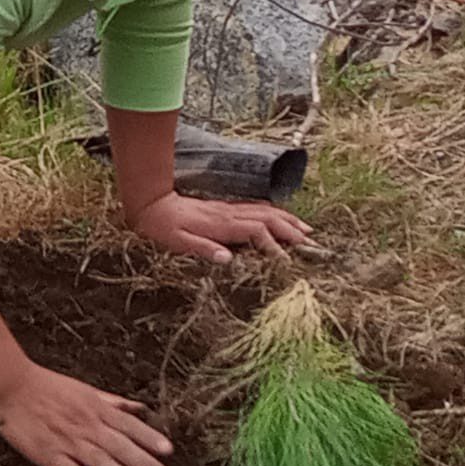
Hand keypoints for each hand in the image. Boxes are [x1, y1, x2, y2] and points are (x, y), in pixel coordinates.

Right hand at [0, 363, 172, 465]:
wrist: (10, 386)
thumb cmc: (47, 387)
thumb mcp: (85, 389)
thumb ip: (113, 402)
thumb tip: (140, 408)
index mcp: (95, 408)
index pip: (128, 425)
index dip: (149, 437)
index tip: (168, 451)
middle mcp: (85, 425)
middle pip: (119, 445)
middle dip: (143, 462)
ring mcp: (66, 440)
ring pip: (98, 459)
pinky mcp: (47, 453)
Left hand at [130, 190, 310, 262]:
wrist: (152, 204)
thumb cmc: (163, 227)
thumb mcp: (177, 242)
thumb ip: (203, 249)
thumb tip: (227, 259)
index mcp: (221, 224)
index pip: (256, 231)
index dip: (273, 245)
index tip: (287, 262)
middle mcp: (229, 214)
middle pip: (268, 218)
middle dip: (291, 230)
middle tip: (312, 245)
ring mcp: (229, 209)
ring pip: (266, 211)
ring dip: (288, 220)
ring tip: (308, 231)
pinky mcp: (226, 208)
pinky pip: (257, 208)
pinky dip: (275, 213)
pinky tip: (284, 219)